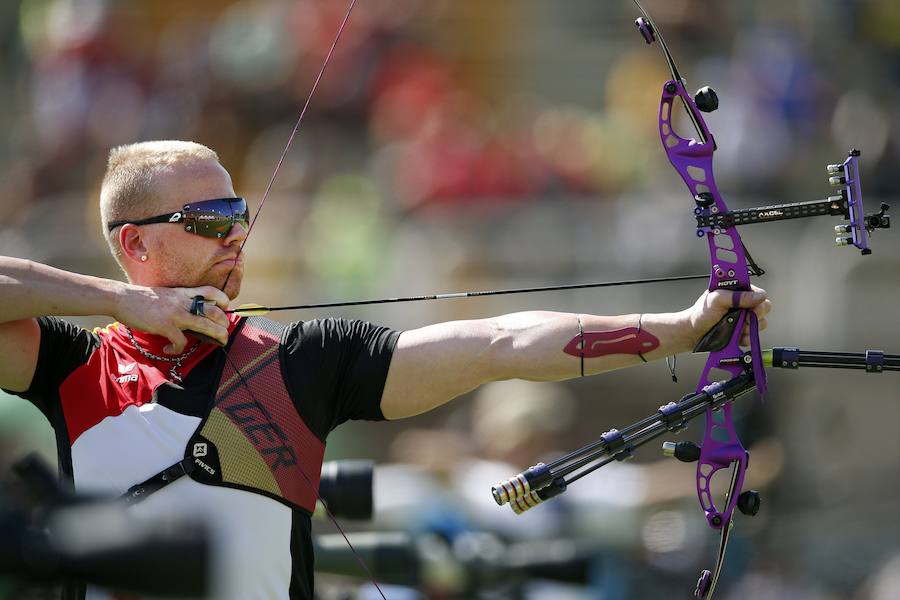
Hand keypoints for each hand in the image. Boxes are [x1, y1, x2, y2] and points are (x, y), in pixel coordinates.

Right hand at [115, 285, 230, 353]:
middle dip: (225, 324)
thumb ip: (180, 300)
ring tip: (218, 342)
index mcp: (184, 293)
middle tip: (224, 333)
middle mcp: (183, 302)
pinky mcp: (165, 326)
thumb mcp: (167, 294)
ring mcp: (176, 314)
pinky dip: (178, 349)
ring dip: (217, 336)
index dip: (223, 300)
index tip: (224, 309)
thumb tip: (191, 313)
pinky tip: (171, 350)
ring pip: (206, 326)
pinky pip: (181, 342)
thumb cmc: (142, 298)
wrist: (121, 298)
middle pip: (215, 311)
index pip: (211, 291)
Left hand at [684, 285, 771, 347]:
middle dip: (756, 314)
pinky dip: (746, 337)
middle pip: (763, 307)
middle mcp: (742, 304)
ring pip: (761, 322)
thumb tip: (758, 296)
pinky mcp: (743, 331)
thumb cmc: (701, 313)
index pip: (757, 292)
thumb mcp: (716, 300)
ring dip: (750, 327)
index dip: (758, 298)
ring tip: (736, 326)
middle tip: (744, 317)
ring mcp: (744, 318)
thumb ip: (736, 296)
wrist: (693, 333)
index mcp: (737, 291)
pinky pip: (753, 335)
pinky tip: (736, 336)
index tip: (751, 304)